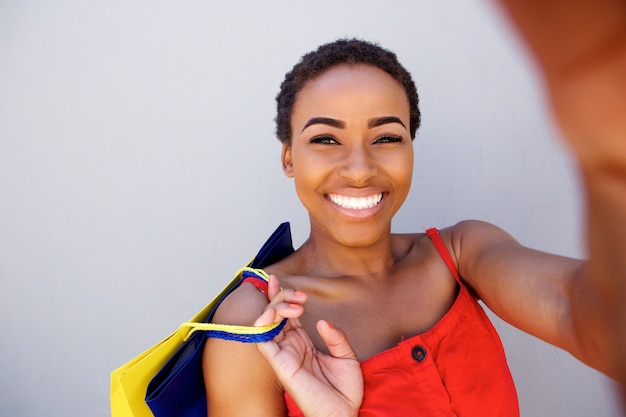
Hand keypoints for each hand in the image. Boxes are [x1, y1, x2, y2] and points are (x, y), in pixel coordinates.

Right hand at [254, 275, 363, 416]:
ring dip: (275, 308)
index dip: (280, 296)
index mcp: (303, 343)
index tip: (279, 279)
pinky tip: (273, 316)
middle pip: (275, 314)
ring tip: (295, 306)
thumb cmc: (344, 391)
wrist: (344, 413)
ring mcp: (284, 355)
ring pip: (266, 323)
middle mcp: (290, 347)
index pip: (286, 314)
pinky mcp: (281, 365)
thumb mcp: (347, 357)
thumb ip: (336, 337)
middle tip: (300, 296)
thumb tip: (322, 321)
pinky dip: (262, 326)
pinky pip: (262, 342)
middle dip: (282, 297)